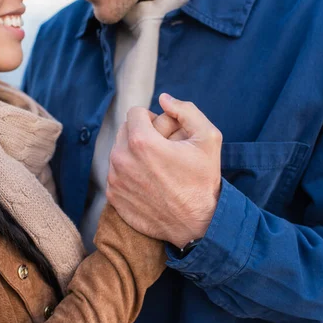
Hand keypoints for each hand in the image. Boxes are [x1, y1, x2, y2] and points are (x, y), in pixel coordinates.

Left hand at [107, 94, 222, 247]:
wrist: (197, 224)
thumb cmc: (204, 181)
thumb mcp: (208, 137)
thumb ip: (186, 110)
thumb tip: (163, 99)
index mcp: (140, 142)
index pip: (135, 113)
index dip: (153, 119)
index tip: (166, 133)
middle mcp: (121, 159)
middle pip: (124, 131)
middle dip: (141, 134)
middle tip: (163, 150)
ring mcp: (115, 179)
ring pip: (119, 152)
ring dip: (135, 154)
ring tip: (157, 168)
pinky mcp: (114, 196)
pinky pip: (117, 174)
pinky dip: (130, 174)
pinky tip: (150, 184)